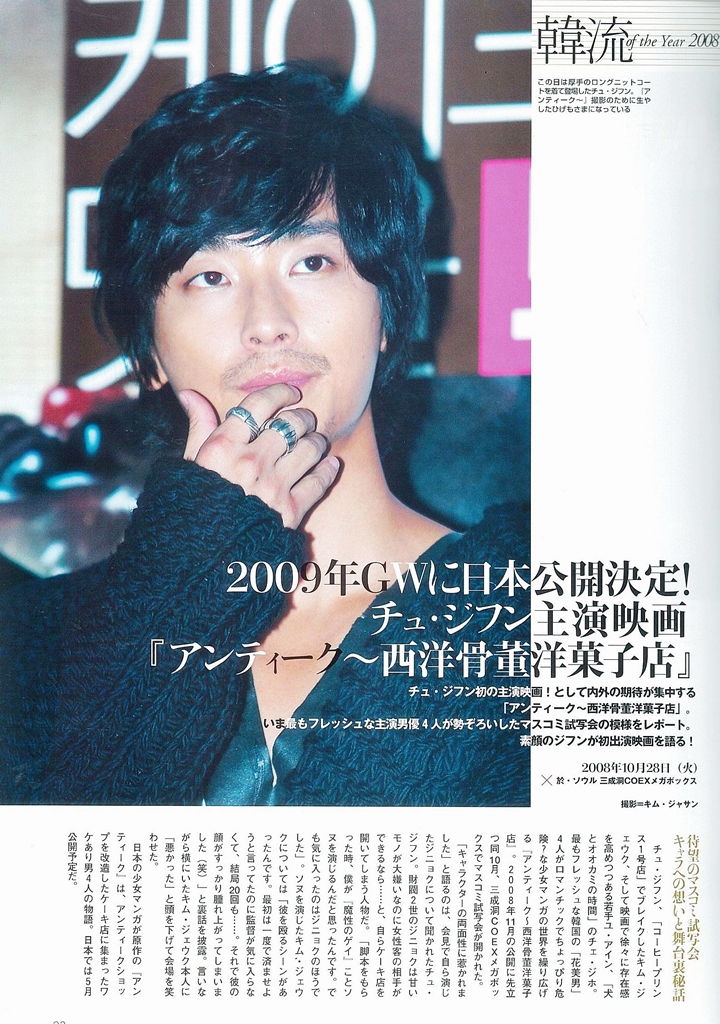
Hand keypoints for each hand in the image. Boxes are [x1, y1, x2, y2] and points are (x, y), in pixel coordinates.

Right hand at [179, 384, 338, 528]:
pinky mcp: (290, 510)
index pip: (259, 404)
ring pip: (310, 448)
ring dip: (317, 441)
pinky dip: (328, 469)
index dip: (280, 393)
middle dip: (303, 417)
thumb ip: (198, 427)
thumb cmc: (193, 505)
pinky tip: (329, 465)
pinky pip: (319, 481)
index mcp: (222, 447)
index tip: (290, 394)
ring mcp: (272, 486)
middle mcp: (250, 462)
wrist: (201, 555)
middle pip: (291, 423)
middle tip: (305, 420)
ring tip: (316, 442)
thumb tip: (191, 394)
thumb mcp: (191, 464)